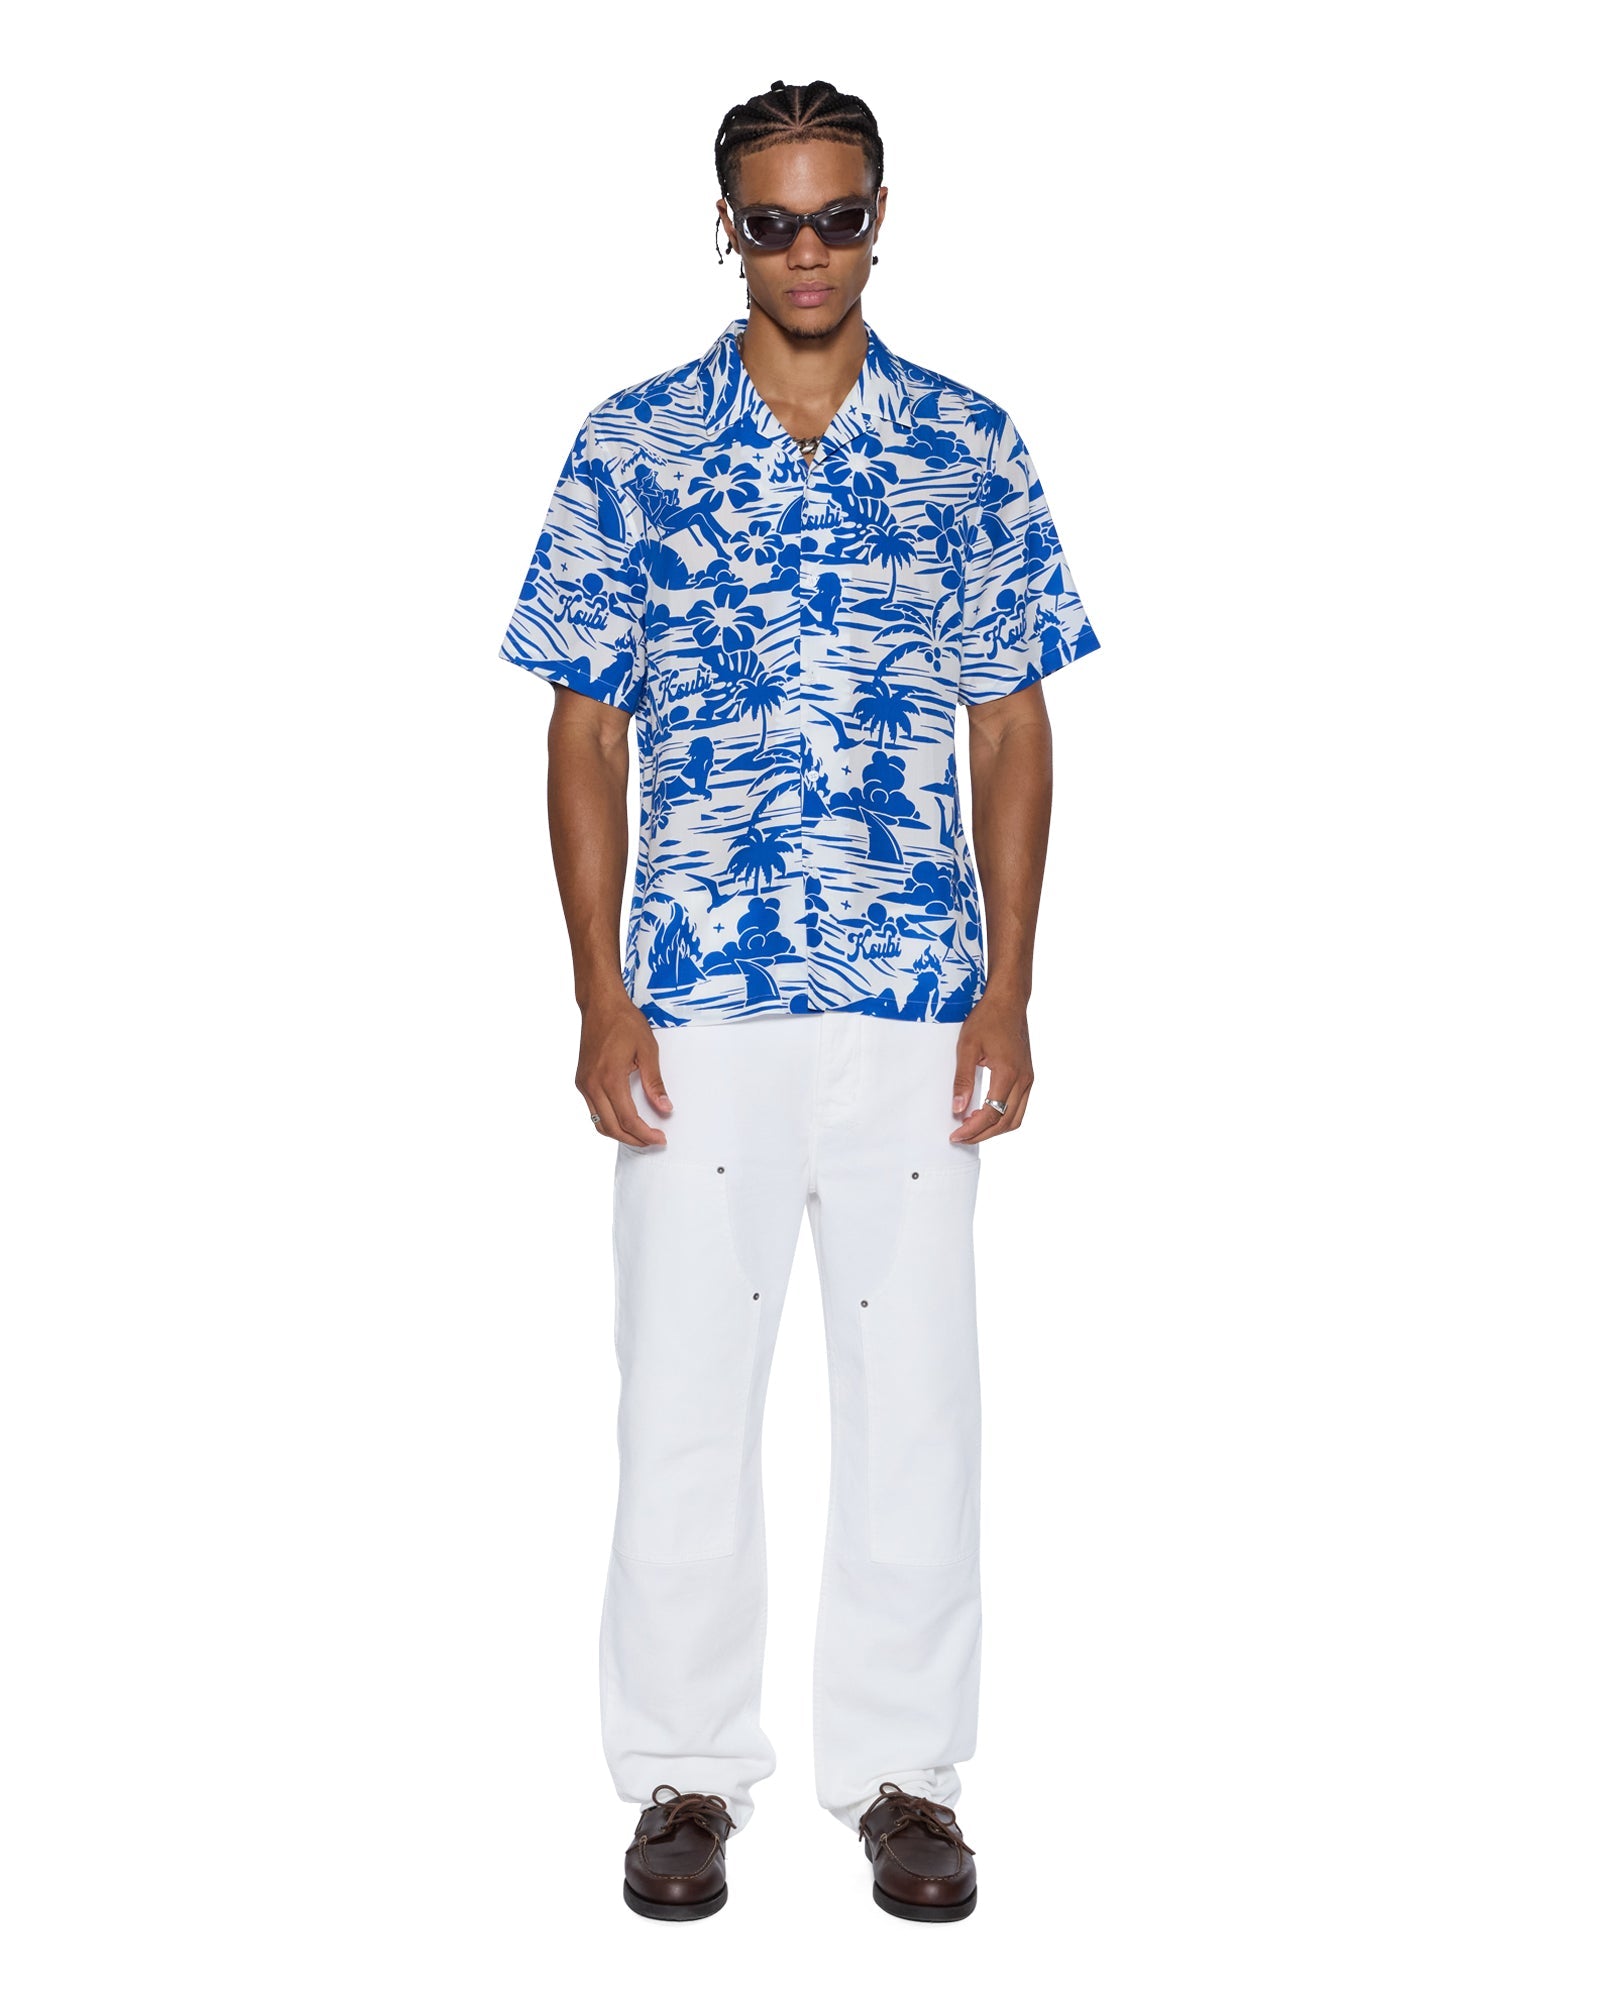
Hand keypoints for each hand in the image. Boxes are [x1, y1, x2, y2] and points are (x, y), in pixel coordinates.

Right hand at [577, 995, 671, 1146]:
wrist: (600, 1004)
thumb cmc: (623, 1022)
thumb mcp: (648, 1050)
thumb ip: (655, 1083)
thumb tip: (664, 1107)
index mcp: (610, 1078)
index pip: (628, 1119)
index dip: (645, 1134)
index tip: (659, 1138)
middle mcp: (592, 1084)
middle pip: (611, 1127)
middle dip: (633, 1139)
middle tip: (652, 1141)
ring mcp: (584, 1083)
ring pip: (598, 1122)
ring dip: (619, 1133)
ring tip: (639, 1134)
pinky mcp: (582, 1080)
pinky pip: (593, 1110)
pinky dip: (608, 1120)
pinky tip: (623, 1118)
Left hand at [949, 995, 1032, 1143]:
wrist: (1008, 1002)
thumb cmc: (987, 1019)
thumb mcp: (967, 1047)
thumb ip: (963, 1079)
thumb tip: (957, 1108)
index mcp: (1008, 1074)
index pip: (991, 1114)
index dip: (973, 1129)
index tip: (956, 1135)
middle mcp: (1023, 1080)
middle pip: (1006, 1122)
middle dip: (983, 1134)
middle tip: (961, 1137)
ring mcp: (1029, 1078)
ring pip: (1016, 1117)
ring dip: (995, 1128)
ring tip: (973, 1128)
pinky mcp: (1028, 1075)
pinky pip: (1020, 1106)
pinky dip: (1004, 1116)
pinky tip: (986, 1113)